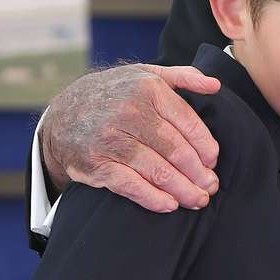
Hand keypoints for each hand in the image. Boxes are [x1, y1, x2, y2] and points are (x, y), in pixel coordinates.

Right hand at [40, 64, 221, 210]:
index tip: (213, 162)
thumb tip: (216, 84)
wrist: (63, 114)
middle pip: (176, 150)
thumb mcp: (146, 74)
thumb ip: (183, 76)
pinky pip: (131, 185)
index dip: (205, 146)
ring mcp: (112, 140)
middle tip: (211, 187)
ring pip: (158, 170)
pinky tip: (170, 206)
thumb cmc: (115, 94)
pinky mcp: (97, 164)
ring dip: (183, 189)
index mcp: (149, 89)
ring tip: (198, 200)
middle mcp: (131, 112)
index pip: (187, 123)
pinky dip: (153, 198)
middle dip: (198, 173)